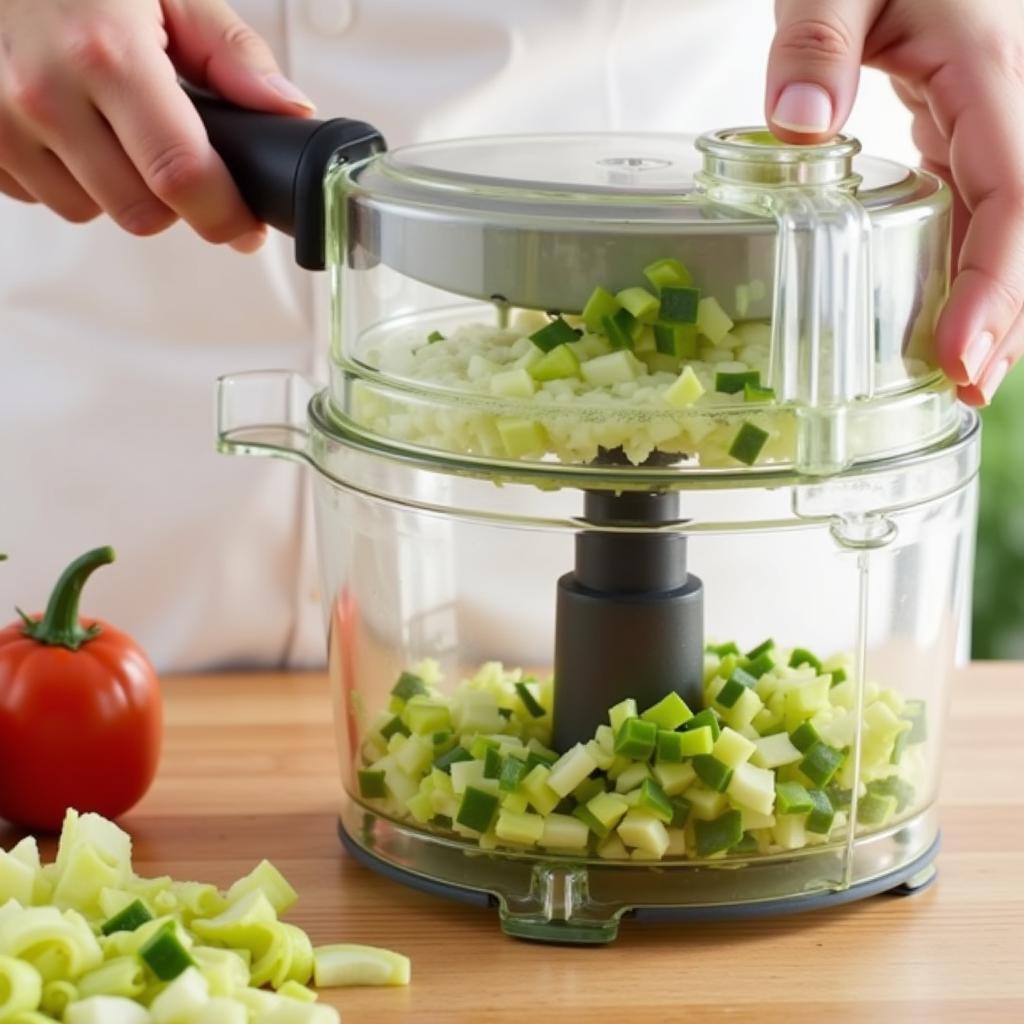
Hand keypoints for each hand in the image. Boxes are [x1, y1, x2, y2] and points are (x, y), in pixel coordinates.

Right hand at [0, 0, 314, 250]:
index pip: (181, 175)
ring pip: (88, 211)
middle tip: (176, 157)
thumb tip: (287, 110)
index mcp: (106, 51)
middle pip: (141, 211)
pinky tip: (69, 127)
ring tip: (112, 127)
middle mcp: (44, 91)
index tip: (244, 226)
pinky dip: (64, 175)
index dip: (224, 215)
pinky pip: (37, 195)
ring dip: (114, 187)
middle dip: (172, 199)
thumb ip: (231, 54)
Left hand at [765, 0, 1023, 405]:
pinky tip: (937, 311)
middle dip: (1004, 315)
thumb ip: (815, 40)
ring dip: (990, 300)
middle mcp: (1007, 102)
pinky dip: (964, 265)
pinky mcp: (965, 129)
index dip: (996, 284)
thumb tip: (798, 124)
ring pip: (1010, 224)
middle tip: (963, 391)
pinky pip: (979, 207)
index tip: (960, 355)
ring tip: (953, 373)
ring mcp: (991, 119)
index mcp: (989, 68)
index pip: (1014, 194)